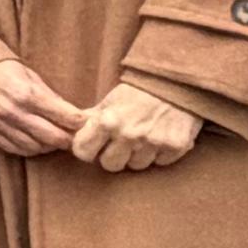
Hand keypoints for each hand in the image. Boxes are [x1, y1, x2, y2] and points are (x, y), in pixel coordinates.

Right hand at [0, 60, 85, 157]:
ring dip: (49, 147)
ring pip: (35, 148)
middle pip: (53, 138)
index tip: (88, 125)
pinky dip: (29, 149)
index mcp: (28, 94)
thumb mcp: (30, 75)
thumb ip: (49, 96)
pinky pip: (14, 149)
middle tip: (75, 138)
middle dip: (69, 140)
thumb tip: (71, 114)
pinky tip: (36, 144)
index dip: (81, 123)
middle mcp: (14, 112)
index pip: (65, 117)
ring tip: (55, 140)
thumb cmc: (0, 67)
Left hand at [68, 80, 205, 172]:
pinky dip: (159, 154)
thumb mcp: (111, 100)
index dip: (87, 149)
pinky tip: (160, 137)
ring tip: (143, 136)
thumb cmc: (140, 90)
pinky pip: (160, 163)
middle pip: (110, 165)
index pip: (83, 153)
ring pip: (136, 166)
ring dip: (137, 155)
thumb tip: (69, 130)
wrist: (178, 80)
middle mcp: (130, 135)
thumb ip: (91, 118)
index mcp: (109, 121)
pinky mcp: (176, 147)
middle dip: (112, 156)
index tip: (93, 144)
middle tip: (121, 142)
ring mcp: (154, 143)